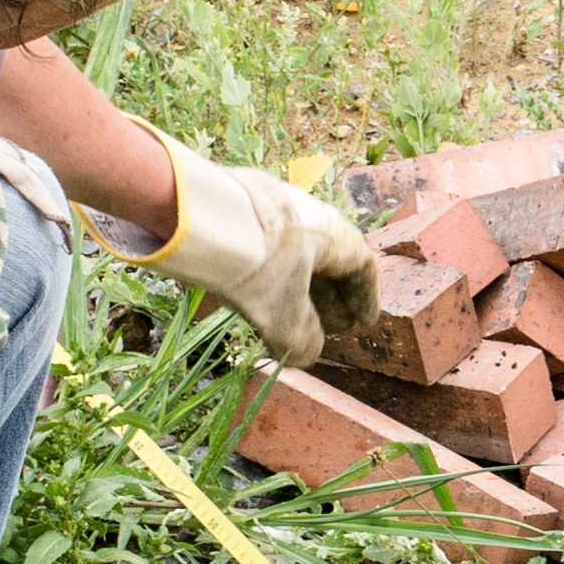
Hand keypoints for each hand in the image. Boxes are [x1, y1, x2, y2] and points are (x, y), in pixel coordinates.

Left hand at [136, 139, 381, 362]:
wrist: (198, 223)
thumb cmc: (257, 267)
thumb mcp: (284, 315)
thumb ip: (302, 339)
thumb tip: (308, 354)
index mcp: (329, 233)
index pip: (360, 264)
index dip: (365, 297)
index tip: (363, 322)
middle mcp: (304, 214)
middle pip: (326, 259)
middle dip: (330, 297)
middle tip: (330, 327)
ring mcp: (268, 209)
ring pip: (292, 254)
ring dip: (296, 289)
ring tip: (290, 319)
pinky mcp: (236, 212)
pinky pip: (265, 249)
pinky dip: (267, 278)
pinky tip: (254, 299)